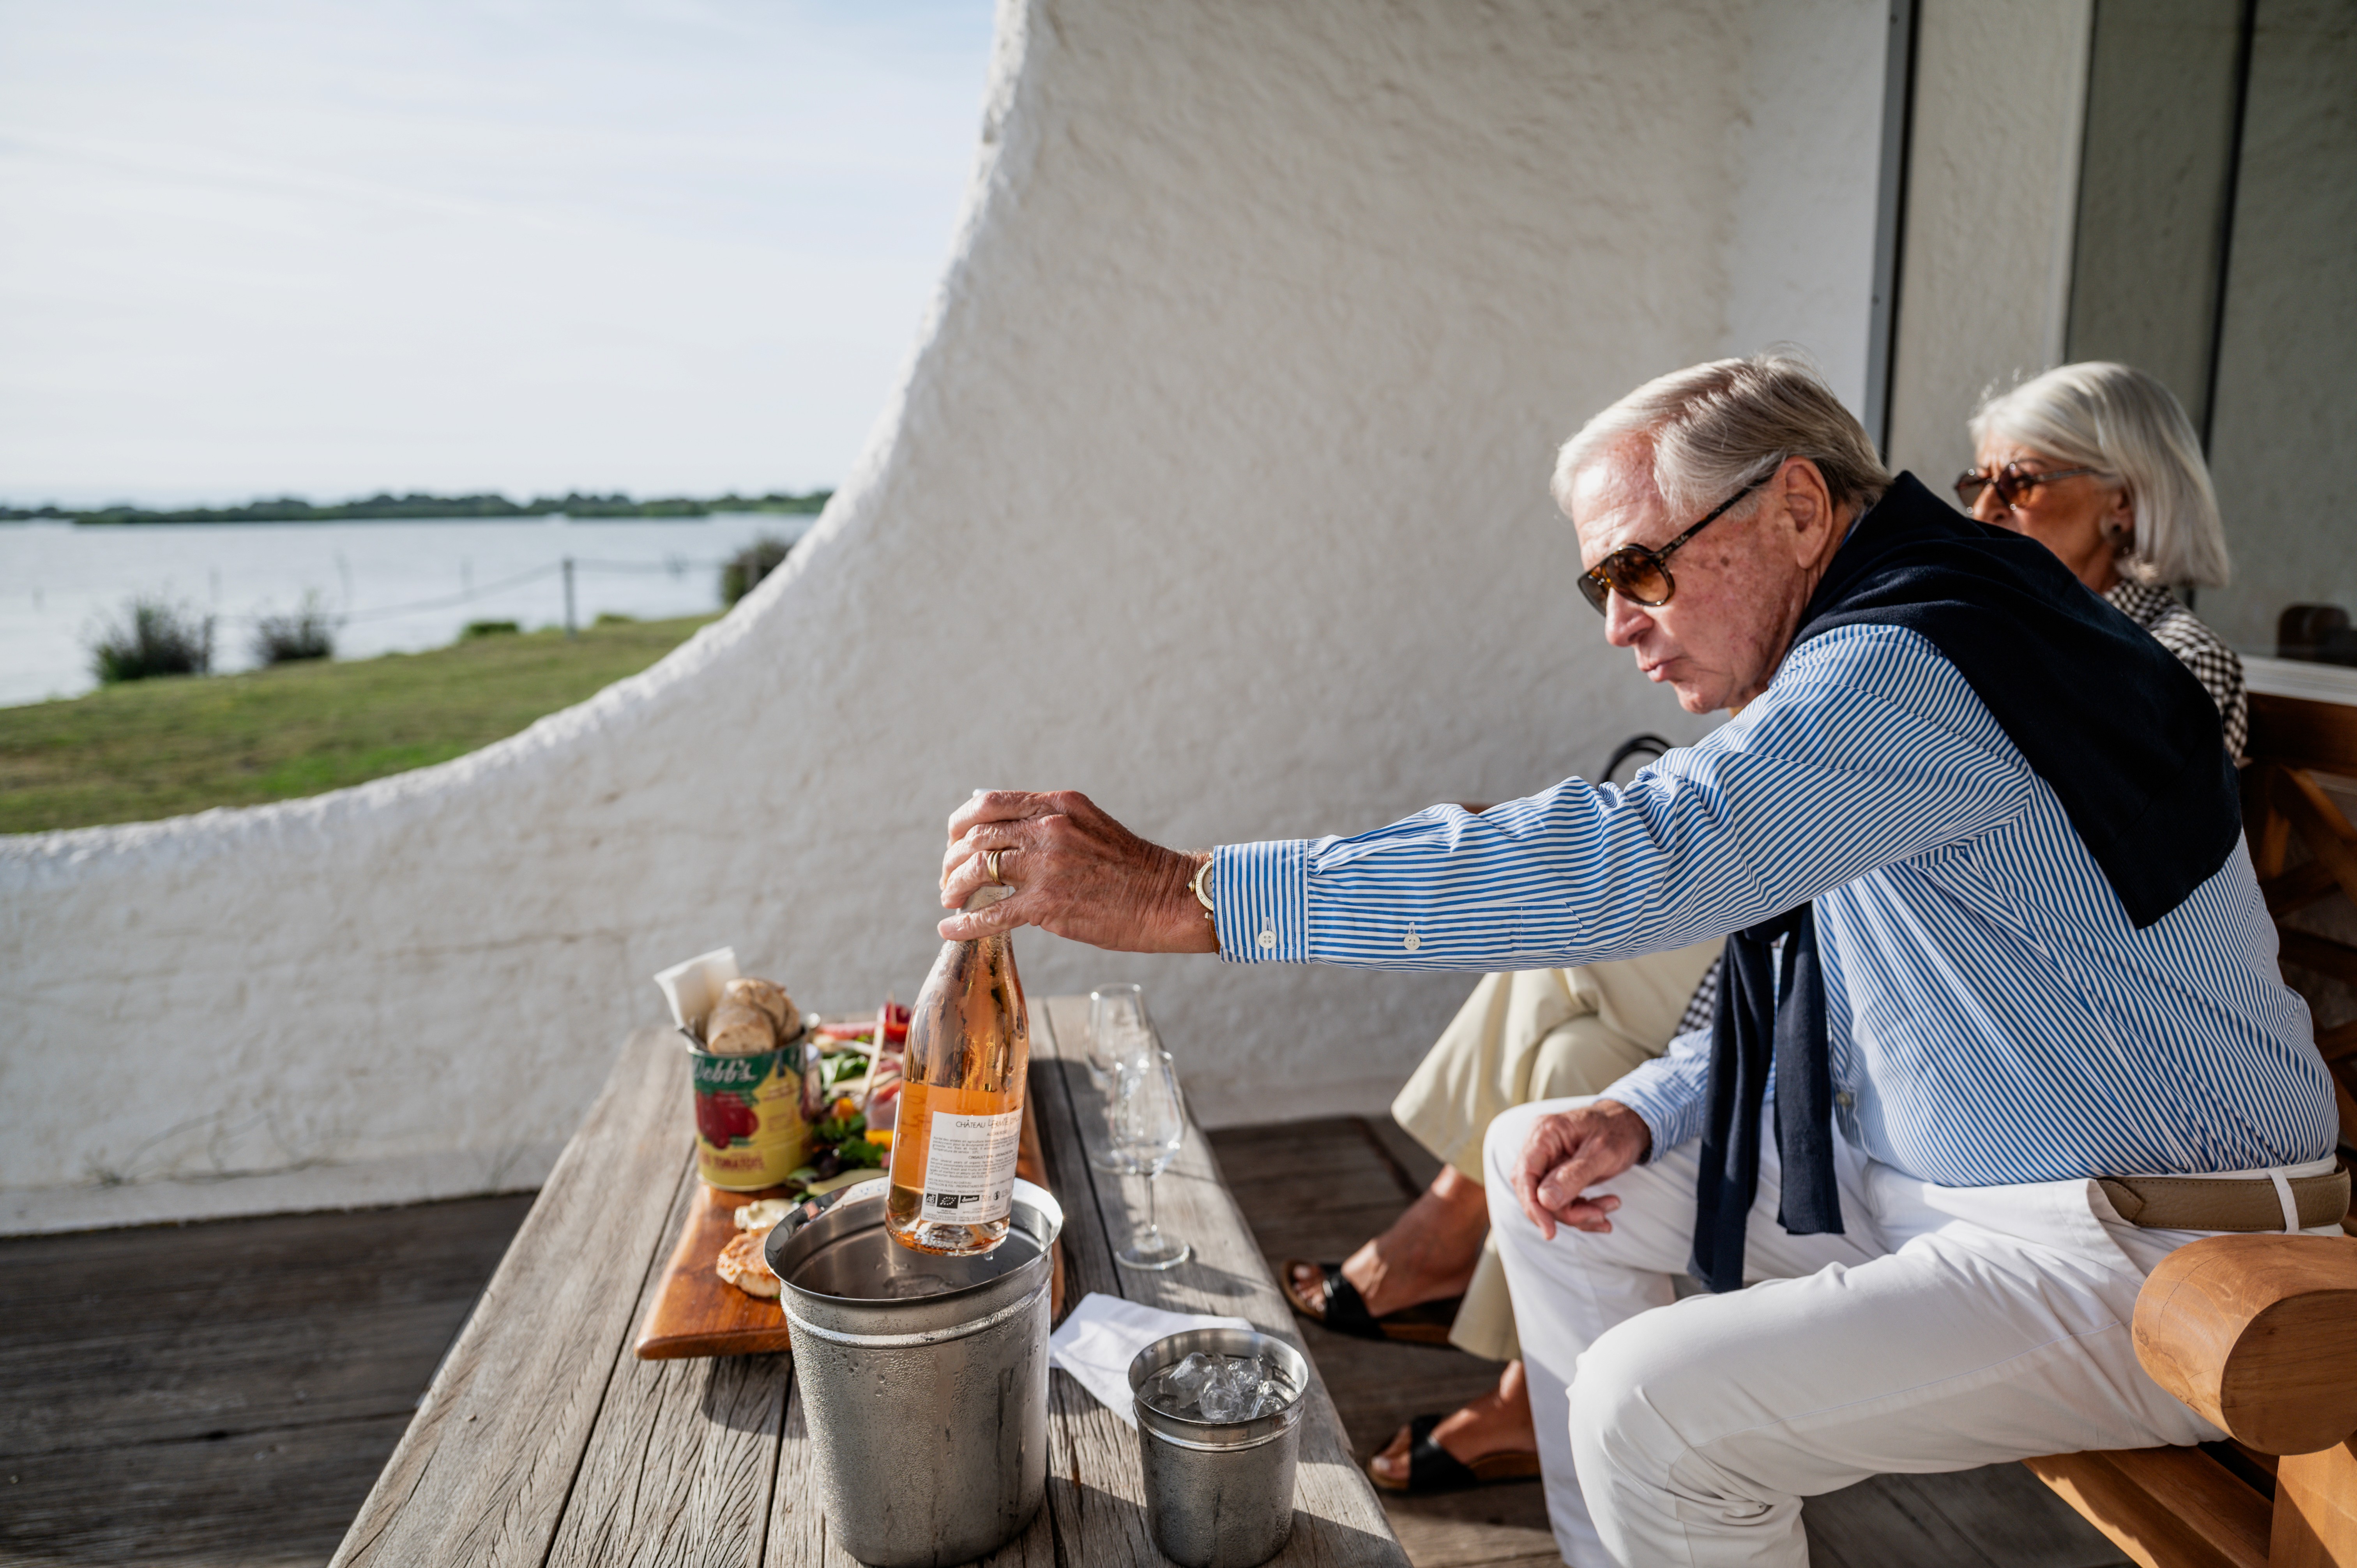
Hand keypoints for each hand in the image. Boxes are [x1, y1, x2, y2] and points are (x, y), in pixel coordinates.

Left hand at [938, 790, 1218, 952]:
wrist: (1166, 896)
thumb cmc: (1130, 866)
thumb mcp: (1087, 823)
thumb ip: (1046, 820)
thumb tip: (999, 826)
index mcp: (1057, 804)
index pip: (990, 802)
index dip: (961, 822)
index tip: (954, 839)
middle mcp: (1048, 828)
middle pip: (977, 836)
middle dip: (953, 858)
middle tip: (948, 876)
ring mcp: (1047, 866)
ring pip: (977, 870)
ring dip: (954, 886)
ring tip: (949, 899)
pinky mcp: (1048, 904)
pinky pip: (992, 914)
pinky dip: (964, 923)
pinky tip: (949, 929)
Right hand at [1509, 1100, 1651, 1239]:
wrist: (1632, 1123)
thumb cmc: (1619, 1131)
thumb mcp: (1603, 1153)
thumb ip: (1573, 1175)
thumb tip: (1545, 1200)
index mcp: (1545, 1134)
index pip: (1525, 1175)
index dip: (1533, 1206)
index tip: (1550, 1232)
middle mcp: (1541, 1147)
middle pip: (1535, 1192)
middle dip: (1565, 1212)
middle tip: (1598, 1215)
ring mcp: (1548, 1160)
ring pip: (1549, 1201)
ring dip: (1579, 1213)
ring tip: (1610, 1207)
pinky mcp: (1558, 1174)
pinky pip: (1561, 1200)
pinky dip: (1582, 1210)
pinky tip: (1604, 1209)